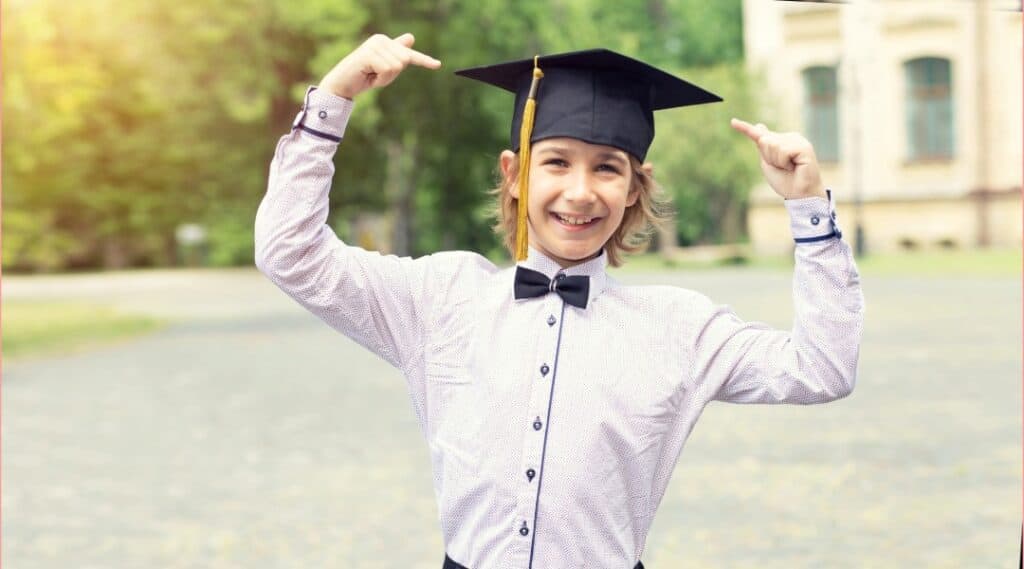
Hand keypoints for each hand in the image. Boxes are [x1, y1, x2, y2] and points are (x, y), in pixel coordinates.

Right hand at [318, 33, 440, 99]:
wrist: (342, 85)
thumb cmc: (363, 77)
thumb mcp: (384, 66)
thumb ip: (396, 54)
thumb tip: (411, 37)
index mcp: (385, 42)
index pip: (408, 54)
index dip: (424, 61)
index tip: (438, 65)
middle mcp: (381, 40)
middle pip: (405, 61)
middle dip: (393, 75)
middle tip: (376, 76)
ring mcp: (375, 46)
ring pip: (397, 66)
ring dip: (385, 78)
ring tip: (371, 76)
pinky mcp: (369, 54)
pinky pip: (388, 70)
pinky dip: (380, 79)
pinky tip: (368, 76)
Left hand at [730, 118, 825, 199]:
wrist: (799, 194)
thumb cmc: (784, 180)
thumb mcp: (767, 162)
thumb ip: (763, 146)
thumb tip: (759, 125)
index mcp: (781, 140)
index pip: (761, 134)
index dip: (745, 128)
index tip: (732, 122)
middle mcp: (790, 137)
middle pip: (764, 140)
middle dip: (768, 157)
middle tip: (782, 168)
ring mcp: (798, 141)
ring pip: (772, 144)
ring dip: (777, 161)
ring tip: (789, 168)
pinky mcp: (804, 147)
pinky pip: (783, 150)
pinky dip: (784, 162)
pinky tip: (794, 167)